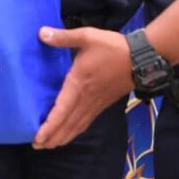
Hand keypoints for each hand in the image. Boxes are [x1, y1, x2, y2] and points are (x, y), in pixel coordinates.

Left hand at [32, 26, 133, 148]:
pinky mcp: (103, 104)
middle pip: (67, 124)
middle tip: (37, 146)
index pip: (62, 110)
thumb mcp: (87, 37)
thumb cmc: (113, 47)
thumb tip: (41, 32)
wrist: (141, 58)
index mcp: (79, 84)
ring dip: (63, 137)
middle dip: (52, 137)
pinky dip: (75, 131)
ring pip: (77, 126)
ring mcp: (96, 104)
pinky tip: (69, 133)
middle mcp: (86, 98)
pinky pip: (86, 122)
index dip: (50, 125)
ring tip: (49, 145)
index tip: (38, 136)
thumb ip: (63, 37)